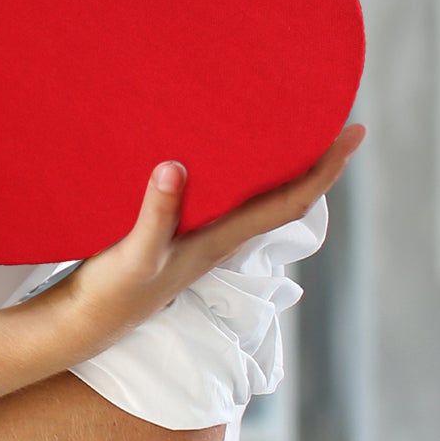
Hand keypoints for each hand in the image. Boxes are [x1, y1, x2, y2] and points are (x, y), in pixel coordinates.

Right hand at [58, 122, 365, 352]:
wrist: (85, 325)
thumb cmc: (112, 296)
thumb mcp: (133, 256)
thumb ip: (155, 216)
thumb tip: (175, 167)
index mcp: (221, 241)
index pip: (290, 202)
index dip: (325, 169)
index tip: (354, 132)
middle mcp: (221, 239)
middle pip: (285, 197)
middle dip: (313, 159)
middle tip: (328, 115)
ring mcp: (200, 239)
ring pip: (257, 199)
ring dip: (279, 167)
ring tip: (286, 126)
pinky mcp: (177, 235)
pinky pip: (226, 199)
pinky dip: (239, 173)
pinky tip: (219, 155)